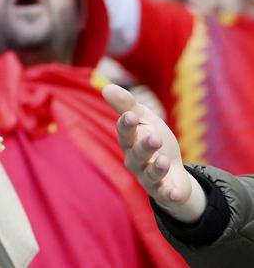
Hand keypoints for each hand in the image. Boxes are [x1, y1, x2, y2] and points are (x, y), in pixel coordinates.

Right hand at [103, 84, 205, 222]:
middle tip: (154, 137)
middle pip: (137, 154)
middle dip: (144, 146)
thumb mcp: (146, 120)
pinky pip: (165, 195)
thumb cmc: (155, 142)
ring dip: (156, 168)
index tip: (131, 116)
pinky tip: (175, 193)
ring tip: (164, 160)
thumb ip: (127, 105)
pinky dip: (170, 195)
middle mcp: (136, 161)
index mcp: (130, 142)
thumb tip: (106, 87)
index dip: (127, 126)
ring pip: (150, 174)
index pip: (125, 133)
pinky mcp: (164, 192)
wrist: (173, 174)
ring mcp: (149, 178)